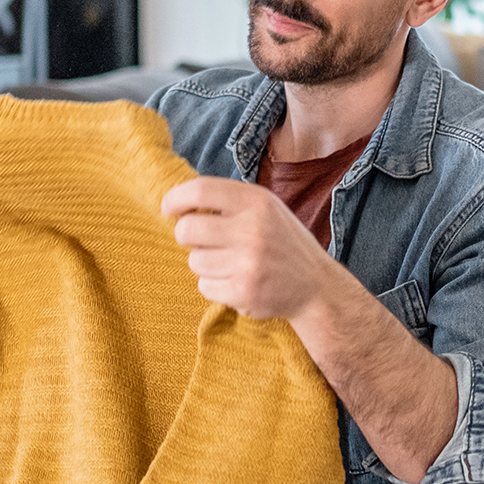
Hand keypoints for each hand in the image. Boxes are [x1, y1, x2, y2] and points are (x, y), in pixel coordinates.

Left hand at [161, 177, 336, 319]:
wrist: (315, 285)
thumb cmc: (281, 242)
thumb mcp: (266, 209)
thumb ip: (229, 201)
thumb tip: (179, 200)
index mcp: (258, 202)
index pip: (201, 190)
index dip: (176, 198)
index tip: (168, 208)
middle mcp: (253, 230)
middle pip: (187, 229)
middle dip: (186, 235)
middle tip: (199, 240)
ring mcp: (249, 264)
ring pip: (194, 261)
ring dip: (203, 262)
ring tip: (228, 263)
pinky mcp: (243, 293)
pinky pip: (204, 286)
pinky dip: (214, 284)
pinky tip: (236, 280)